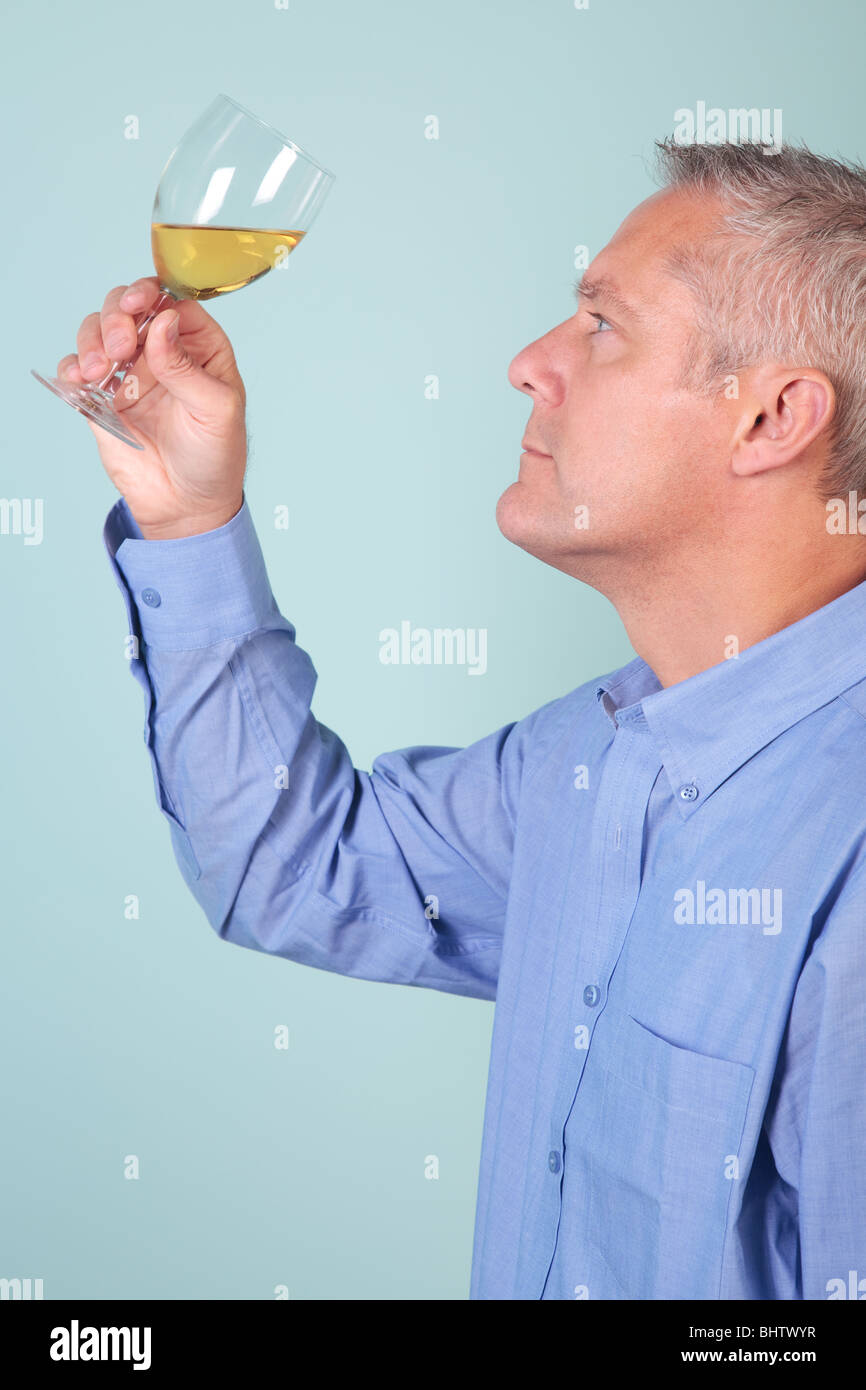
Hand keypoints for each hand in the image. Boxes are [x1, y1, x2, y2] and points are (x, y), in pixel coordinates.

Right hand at [59, 277, 246, 537]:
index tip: (137, 305)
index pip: (171, 302)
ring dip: (92, 340)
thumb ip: (187, 367)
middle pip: (129, 308)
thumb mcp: (216, 410)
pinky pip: (79, 370)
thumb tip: (162, 321)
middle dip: (116, 318)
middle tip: (119, 349)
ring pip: (99, 331)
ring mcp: (130, 373)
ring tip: (99, 371)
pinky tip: (80, 380)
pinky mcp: (103, 398)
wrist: (187, 505)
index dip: (150, 295)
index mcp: (199, 347)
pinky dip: (72, 367)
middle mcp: (162, 352)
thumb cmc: (215, 457)